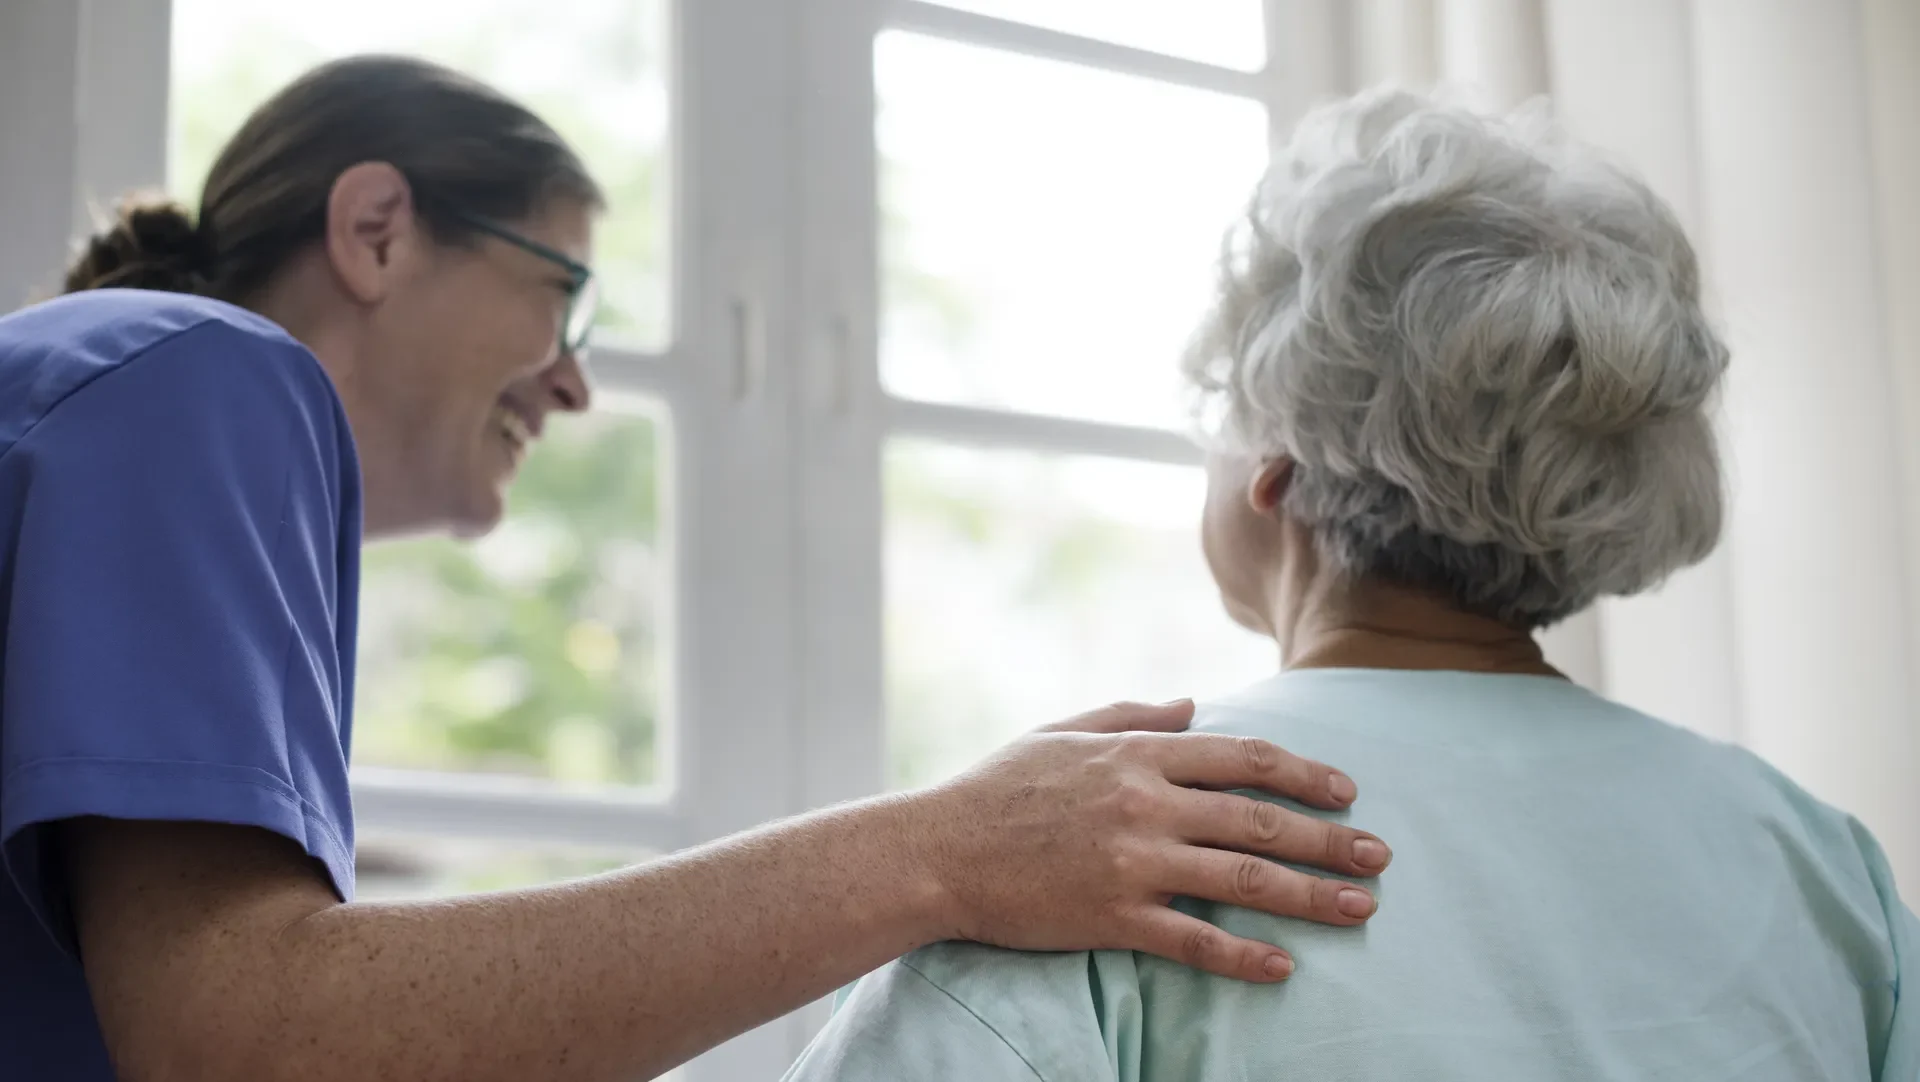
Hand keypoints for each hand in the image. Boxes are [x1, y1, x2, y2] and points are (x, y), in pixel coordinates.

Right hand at [907, 700, 1389, 981]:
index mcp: (1137, 754)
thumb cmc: (995, 788)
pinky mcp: (1113, 915)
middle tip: (1380, 856)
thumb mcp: (1062, 732)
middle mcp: (1145, 803)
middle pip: (1260, 818)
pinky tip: (1282, 967)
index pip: (1243, 758)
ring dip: (1311, 896)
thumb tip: (1193, 705)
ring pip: (1243, 877)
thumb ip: (1132, 715)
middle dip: (1330, 838)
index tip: (1345, 790)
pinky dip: (1243, 955)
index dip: (1304, 772)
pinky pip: (1193, 938)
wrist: (935, 850)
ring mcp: (1132, 861)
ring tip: (1361, 908)